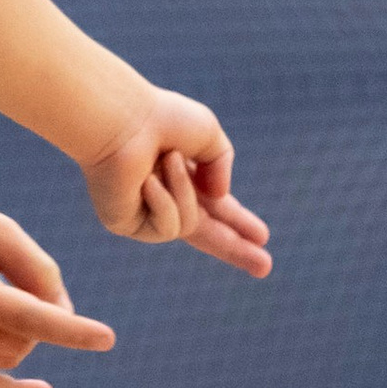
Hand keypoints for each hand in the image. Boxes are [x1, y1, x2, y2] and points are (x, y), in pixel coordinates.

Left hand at [81, 88, 271, 276]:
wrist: (121, 121)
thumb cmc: (160, 120)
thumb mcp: (208, 134)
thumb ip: (221, 164)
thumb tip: (220, 199)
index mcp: (181, 175)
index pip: (214, 205)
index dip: (237, 221)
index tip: (262, 237)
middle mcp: (162, 195)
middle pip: (204, 233)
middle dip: (234, 247)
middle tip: (265, 267)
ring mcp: (142, 212)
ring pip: (188, 224)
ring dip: (184, 190)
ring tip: (167, 157)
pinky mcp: (124, 223)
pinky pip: (166, 227)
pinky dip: (164, 200)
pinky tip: (146, 179)